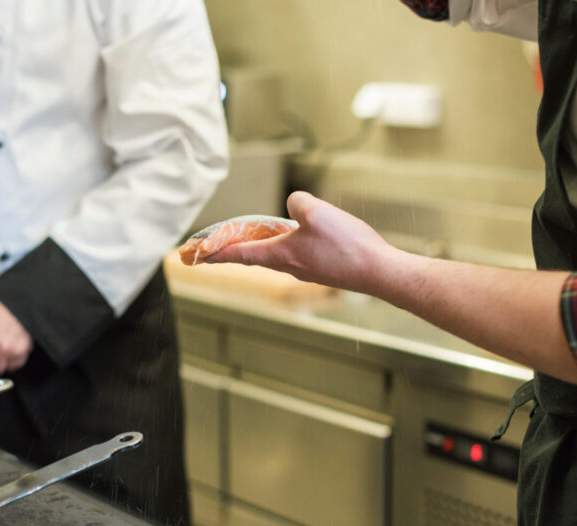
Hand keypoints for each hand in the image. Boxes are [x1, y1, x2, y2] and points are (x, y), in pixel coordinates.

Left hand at [207, 191, 393, 294]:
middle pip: (253, 255)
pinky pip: (296, 253)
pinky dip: (285, 244)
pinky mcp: (323, 268)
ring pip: (275, 254)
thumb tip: (294, 206)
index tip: (197, 256)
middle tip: (213, 249)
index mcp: (281, 254)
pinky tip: (295, 235)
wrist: (378, 271)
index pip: (239, 253)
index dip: (216, 251)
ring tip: (249, 238)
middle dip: (232, 250)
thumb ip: (297, 203)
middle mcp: (289, 266)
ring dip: (259, 246)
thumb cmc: (347, 246)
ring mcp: (306, 269)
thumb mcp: (316, 212)